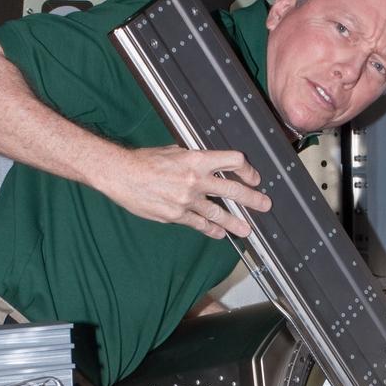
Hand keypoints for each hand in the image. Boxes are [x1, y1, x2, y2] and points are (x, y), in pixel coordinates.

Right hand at [101, 145, 270, 237]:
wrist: (121, 174)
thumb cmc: (144, 161)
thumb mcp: (173, 151)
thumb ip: (193, 159)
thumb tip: (208, 164)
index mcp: (196, 159)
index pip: (232, 161)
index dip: (247, 170)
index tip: (253, 177)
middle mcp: (195, 180)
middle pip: (232, 190)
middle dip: (252, 199)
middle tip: (264, 205)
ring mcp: (187, 200)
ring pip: (218, 213)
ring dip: (235, 223)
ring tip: (246, 230)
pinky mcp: (176, 215)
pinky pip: (199, 224)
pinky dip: (211, 230)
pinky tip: (219, 234)